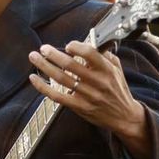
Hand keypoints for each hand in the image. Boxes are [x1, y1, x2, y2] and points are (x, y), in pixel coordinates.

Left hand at [27, 41, 144, 137]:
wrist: (124, 116)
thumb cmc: (118, 90)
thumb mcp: (117, 70)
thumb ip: (104, 55)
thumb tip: (88, 41)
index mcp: (107, 70)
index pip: (90, 54)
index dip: (76, 47)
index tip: (68, 45)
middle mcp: (97, 82)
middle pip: (71, 65)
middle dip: (53, 54)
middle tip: (43, 48)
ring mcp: (87, 96)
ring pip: (61, 79)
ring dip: (45, 66)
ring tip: (34, 57)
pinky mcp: (79, 107)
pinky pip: (57, 96)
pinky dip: (43, 87)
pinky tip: (34, 78)